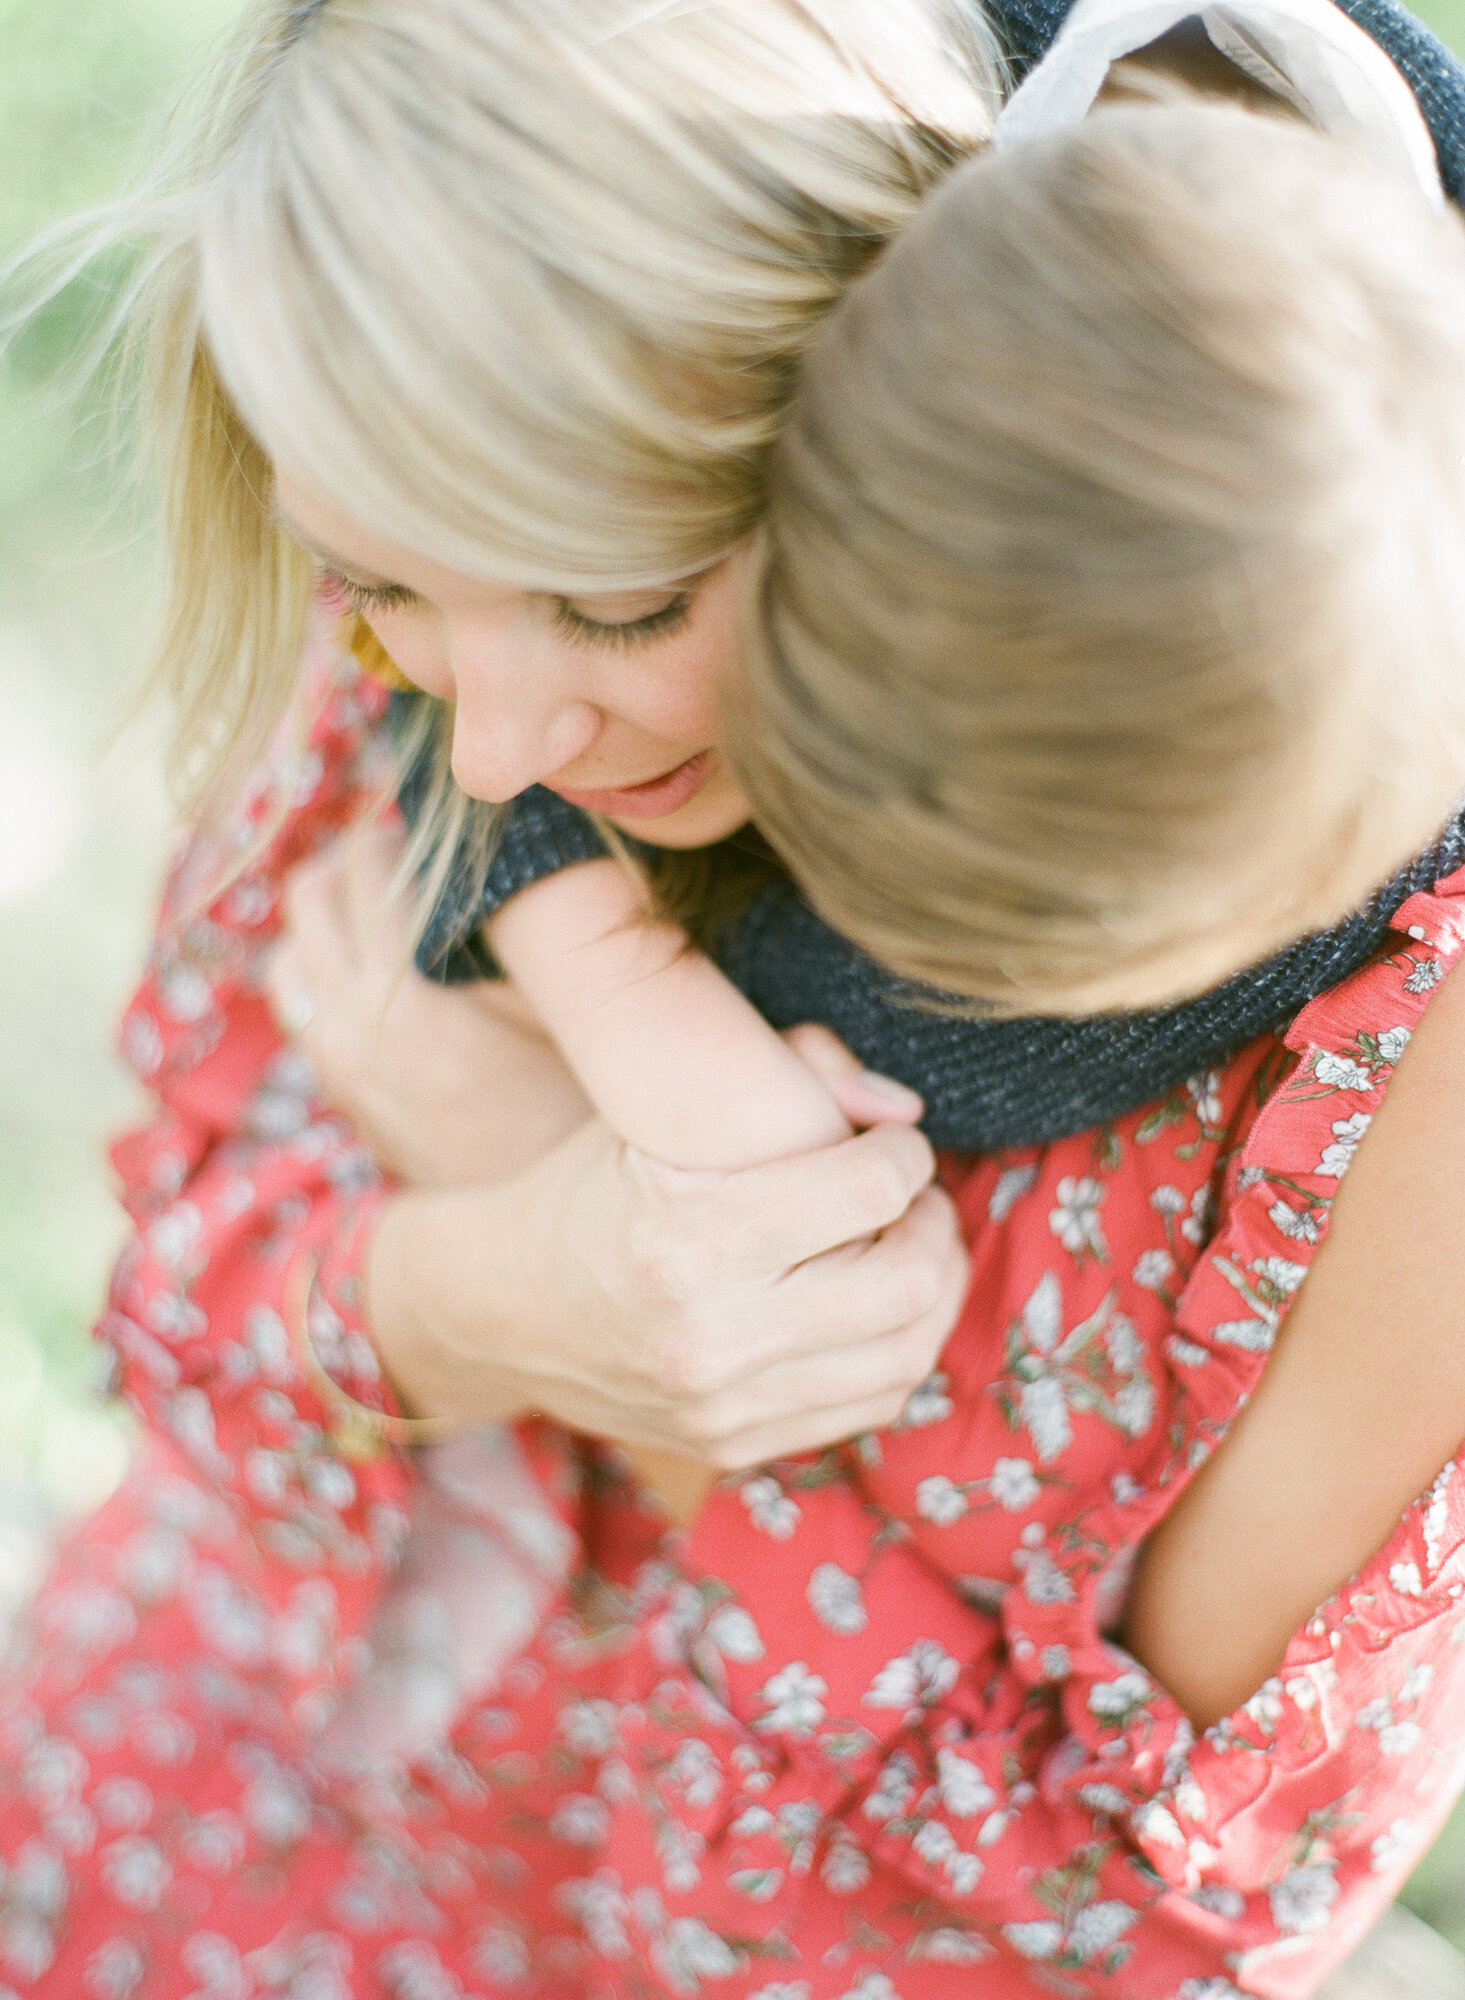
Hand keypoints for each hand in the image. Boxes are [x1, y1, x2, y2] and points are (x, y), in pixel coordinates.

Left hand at [263, 822, 590, 1186]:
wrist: (552, 1240)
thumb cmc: (584, 1116)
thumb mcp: (569, 1015)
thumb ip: (529, 929)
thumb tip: (507, 850)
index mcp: (406, 1001)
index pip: (368, 867)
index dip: (407, 828)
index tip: (444, 821)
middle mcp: (350, 1033)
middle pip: (310, 898)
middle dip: (358, 861)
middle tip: (416, 853)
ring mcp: (337, 1071)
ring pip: (288, 957)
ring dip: (330, 919)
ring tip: (394, 911)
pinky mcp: (343, 1100)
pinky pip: (302, 1008)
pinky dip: (328, 971)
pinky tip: (393, 976)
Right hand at [367, 1107, 968, 1467]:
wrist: (495, 1309)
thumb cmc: (587, 1188)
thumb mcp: (659, 1114)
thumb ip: (783, 1083)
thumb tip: (900, 1107)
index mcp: (690, 1234)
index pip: (870, 1189)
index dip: (906, 1154)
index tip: (894, 1142)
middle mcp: (712, 1331)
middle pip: (906, 1281)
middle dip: (934, 1225)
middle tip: (916, 1196)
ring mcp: (725, 1403)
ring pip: (905, 1355)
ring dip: (933, 1290)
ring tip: (912, 1245)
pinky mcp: (734, 1445)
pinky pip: (869, 1405)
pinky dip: (898, 1349)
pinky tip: (881, 1306)